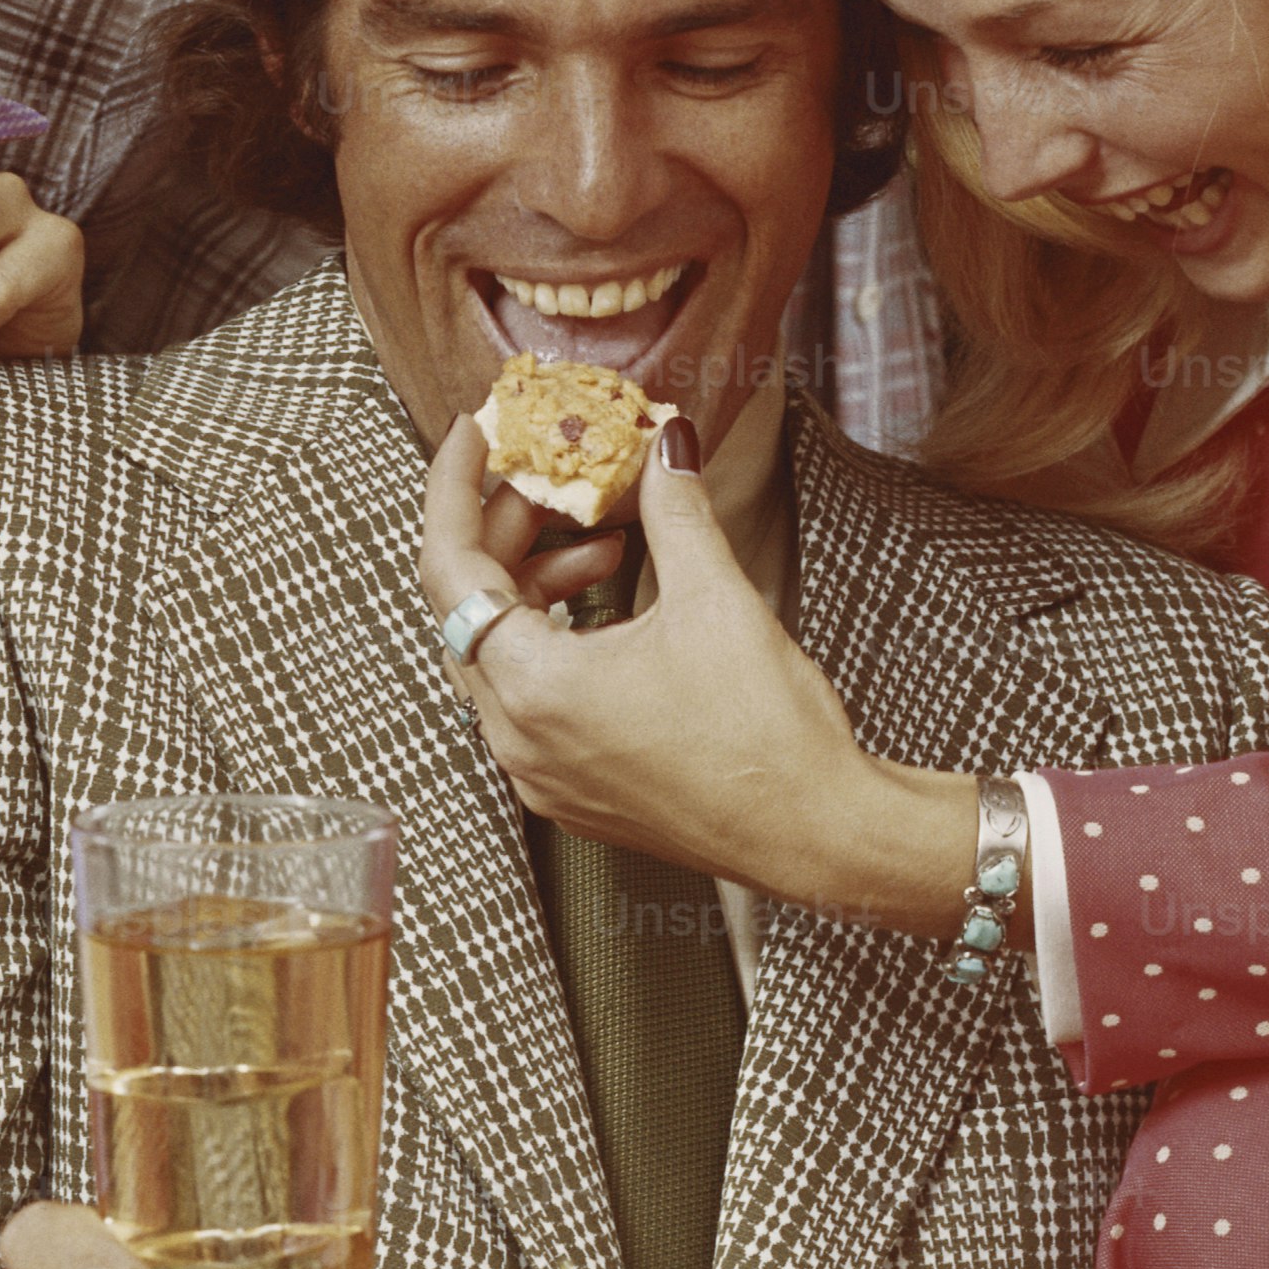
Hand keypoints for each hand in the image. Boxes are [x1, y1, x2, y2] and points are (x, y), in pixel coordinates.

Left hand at [414, 411, 977, 933]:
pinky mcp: (572, 793)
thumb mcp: (715, 599)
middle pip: (468, 610)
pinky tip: (612, 615)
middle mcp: (518, 741)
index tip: (475, 433)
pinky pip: (529, 702)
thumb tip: (666, 444)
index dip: (455, 488)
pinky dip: (553, 644)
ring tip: (606, 546)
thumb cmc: (767, 733)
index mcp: (535, 688)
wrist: (818, 835)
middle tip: (558, 483)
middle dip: (508, 533)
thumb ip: (674, 511)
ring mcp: (540, 775)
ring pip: (497, 657)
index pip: (450, 568)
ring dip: (535, 589)